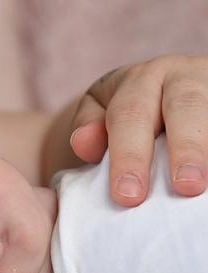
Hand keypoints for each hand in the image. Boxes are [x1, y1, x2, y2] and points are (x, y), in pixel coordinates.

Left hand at [69, 55, 207, 205]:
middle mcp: (183, 77)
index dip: (129, 155)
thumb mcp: (101, 110)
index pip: (131, 114)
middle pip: (186, 107)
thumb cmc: (128, 110)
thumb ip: (90, 126)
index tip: (128, 195)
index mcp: (142, 79)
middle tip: (186, 187)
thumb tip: (85, 144)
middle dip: (187, 148)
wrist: (164, 88)